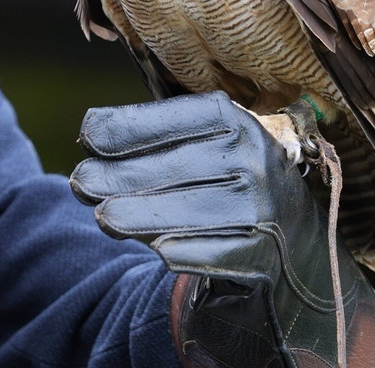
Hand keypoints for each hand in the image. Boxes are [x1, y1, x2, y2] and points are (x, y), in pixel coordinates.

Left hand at [69, 91, 374, 367]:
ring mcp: (261, 208)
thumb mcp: (201, 141)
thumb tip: (89, 135)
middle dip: (116, 176)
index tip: (86, 137)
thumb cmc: (227, 177)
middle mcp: (254, 159)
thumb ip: (150, 135)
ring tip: (103, 217)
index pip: (171, 120)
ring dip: (134, 217)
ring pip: (181, 213)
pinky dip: (174, 251)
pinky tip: (155, 247)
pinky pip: (204, 254)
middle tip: (78, 182)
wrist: (296, 238)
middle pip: (170, 168)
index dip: (125, 127)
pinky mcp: (261, 254)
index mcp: (236, 120)